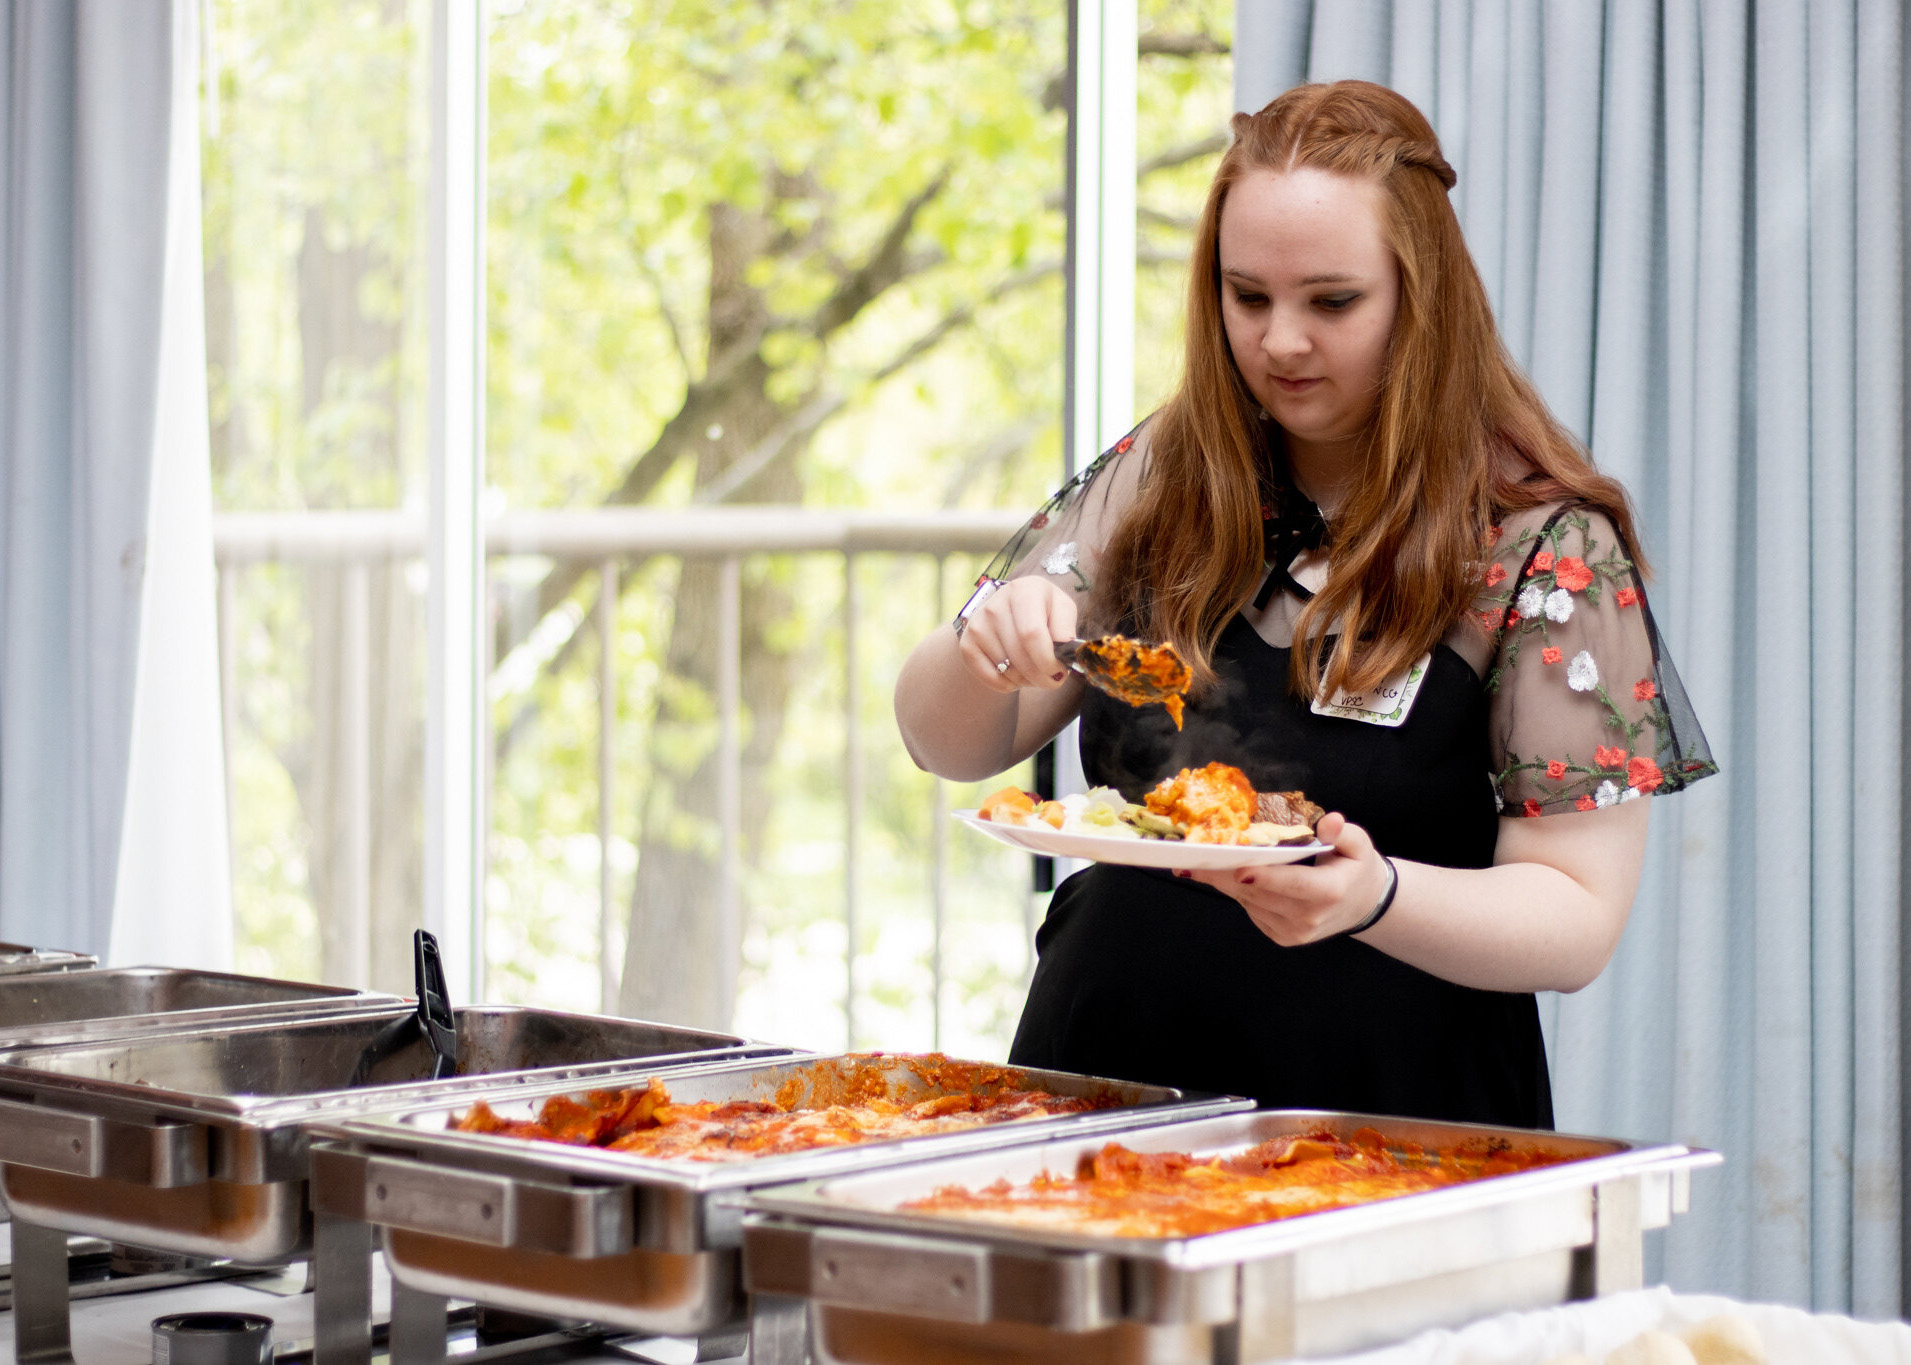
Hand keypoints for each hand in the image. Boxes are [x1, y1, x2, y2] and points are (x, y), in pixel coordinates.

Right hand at [957, 576, 1079, 693]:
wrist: (1010, 608)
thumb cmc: (1043, 611)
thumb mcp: (1062, 610)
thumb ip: (1066, 628)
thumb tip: (1066, 650)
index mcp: (1023, 591)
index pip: (1032, 635)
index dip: (1047, 661)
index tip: (1059, 672)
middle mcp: (995, 605)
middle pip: (1019, 656)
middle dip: (1041, 677)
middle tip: (1052, 680)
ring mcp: (977, 625)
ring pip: (1007, 670)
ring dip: (1026, 680)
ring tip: (1034, 671)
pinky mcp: (967, 644)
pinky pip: (991, 678)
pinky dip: (1008, 684)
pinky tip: (1017, 673)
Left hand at [1177, 812, 1394, 945]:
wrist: (1363, 906)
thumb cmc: (1356, 868)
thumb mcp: (1358, 845)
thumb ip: (1342, 833)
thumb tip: (1329, 822)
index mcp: (1329, 892)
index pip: (1293, 884)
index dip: (1265, 876)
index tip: (1237, 867)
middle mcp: (1308, 918)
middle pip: (1259, 893)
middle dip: (1224, 874)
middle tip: (1194, 857)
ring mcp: (1293, 932)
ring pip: (1249, 903)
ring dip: (1224, 882)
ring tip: (1198, 862)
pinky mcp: (1281, 937)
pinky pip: (1251, 910)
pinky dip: (1237, 891)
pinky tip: (1224, 875)